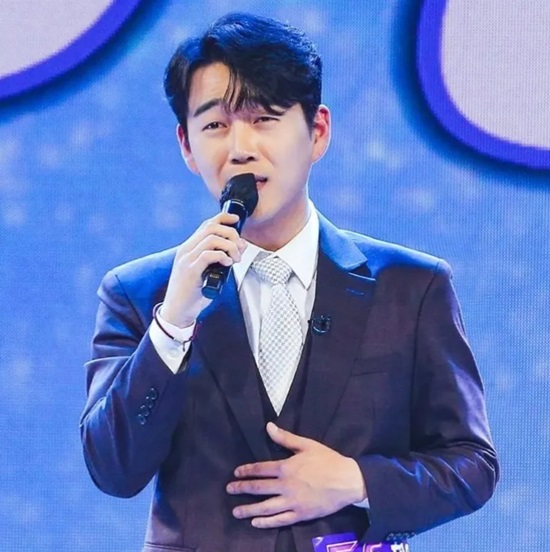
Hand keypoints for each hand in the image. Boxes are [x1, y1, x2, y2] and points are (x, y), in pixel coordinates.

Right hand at [161, 212, 246, 326]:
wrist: (177, 312)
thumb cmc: (192, 294)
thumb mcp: (207, 273)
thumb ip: (219, 260)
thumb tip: (239, 249)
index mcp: (189, 248)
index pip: (206, 224)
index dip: (223, 218)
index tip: (236, 220)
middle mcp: (186, 250)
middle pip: (211, 228)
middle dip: (231, 234)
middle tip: (240, 248)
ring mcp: (187, 260)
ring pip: (212, 239)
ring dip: (230, 246)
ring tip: (235, 259)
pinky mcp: (190, 271)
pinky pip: (208, 255)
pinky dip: (222, 256)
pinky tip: (228, 264)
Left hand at [226, 422, 366, 527]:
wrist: (348, 480)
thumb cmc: (328, 460)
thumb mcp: (307, 445)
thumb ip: (285, 438)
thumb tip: (268, 426)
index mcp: (286, 467)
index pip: (260, 469)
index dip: (246, 471)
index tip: (236, 473)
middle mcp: (286, 485)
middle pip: (259, 488)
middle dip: (242, 489)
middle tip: (229, 490)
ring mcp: (293, 502)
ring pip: (265, 507)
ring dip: (249, 509)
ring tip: (236, 511)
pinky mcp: (301, 515)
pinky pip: (280, 520)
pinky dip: (266, 522)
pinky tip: (256, 523)